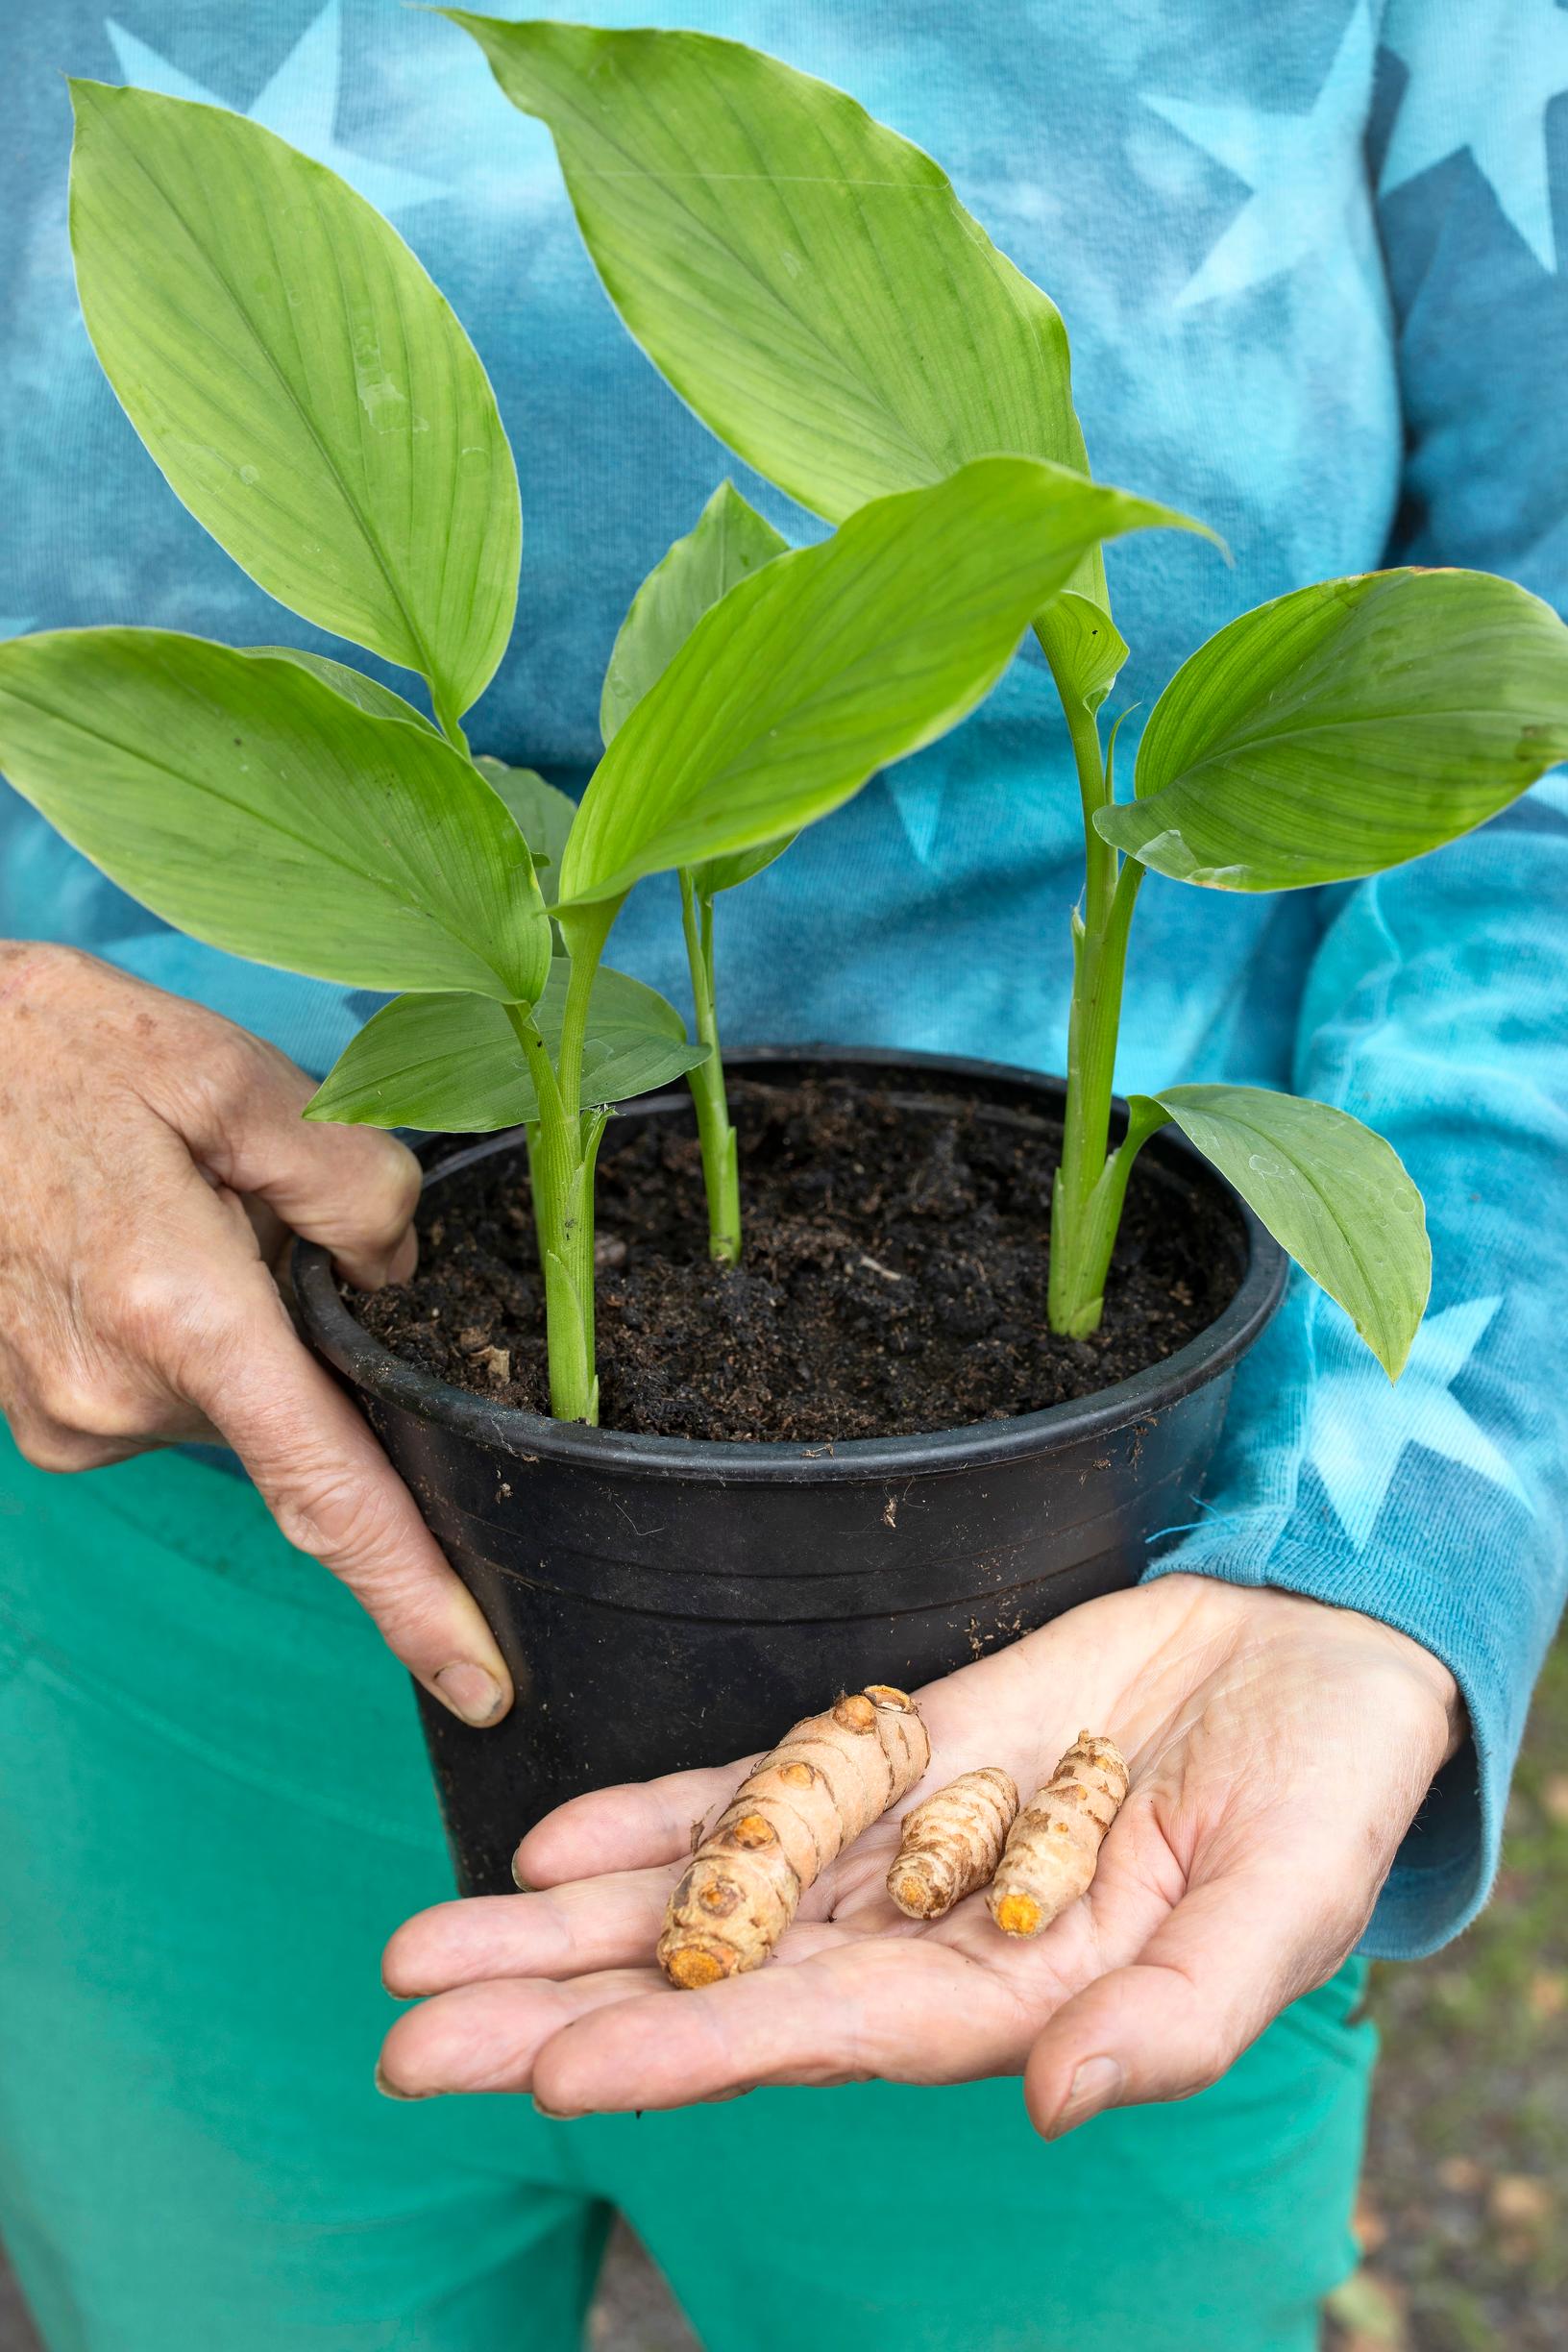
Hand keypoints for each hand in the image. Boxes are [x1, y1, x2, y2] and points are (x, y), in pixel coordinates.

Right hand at [0, 942, 509, 1725]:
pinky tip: (139, 1245)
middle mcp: (117, 1397)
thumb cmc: (58, 1053)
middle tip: (254, 1211)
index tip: (480, 1681)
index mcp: (180, 1314)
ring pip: (230, 1407)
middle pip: (297, 1423)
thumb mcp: (230, 1076)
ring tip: (173, 1209)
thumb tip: (401, 1280)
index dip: (413, 1594)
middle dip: (319, 1346)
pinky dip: (188, 1337)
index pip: (328, 1491)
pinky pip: (166, 1397)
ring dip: (244, 1333)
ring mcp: (64, 1419)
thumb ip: (351, 1181)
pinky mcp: (41, 1418)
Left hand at [379, 1574, 1459, 2128]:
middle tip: (410, 2038)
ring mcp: (898, 1844)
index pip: (821, 2036)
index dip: (691, 2048)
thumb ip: (1178, 2016)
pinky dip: (659, 1814)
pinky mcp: (898, 1750)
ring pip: (709, 1890)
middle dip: (564, 2008)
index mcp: (1010, 1998)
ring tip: (425, 1950)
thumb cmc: (1328, 1792)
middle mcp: (924, 1937)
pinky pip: (760, 1790)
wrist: (1313, 1648)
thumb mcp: (1287, 1906)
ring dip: (569, 1923)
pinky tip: (552, 1841)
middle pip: (718, 1981)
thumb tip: (1057, 2106)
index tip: (557, 2070)